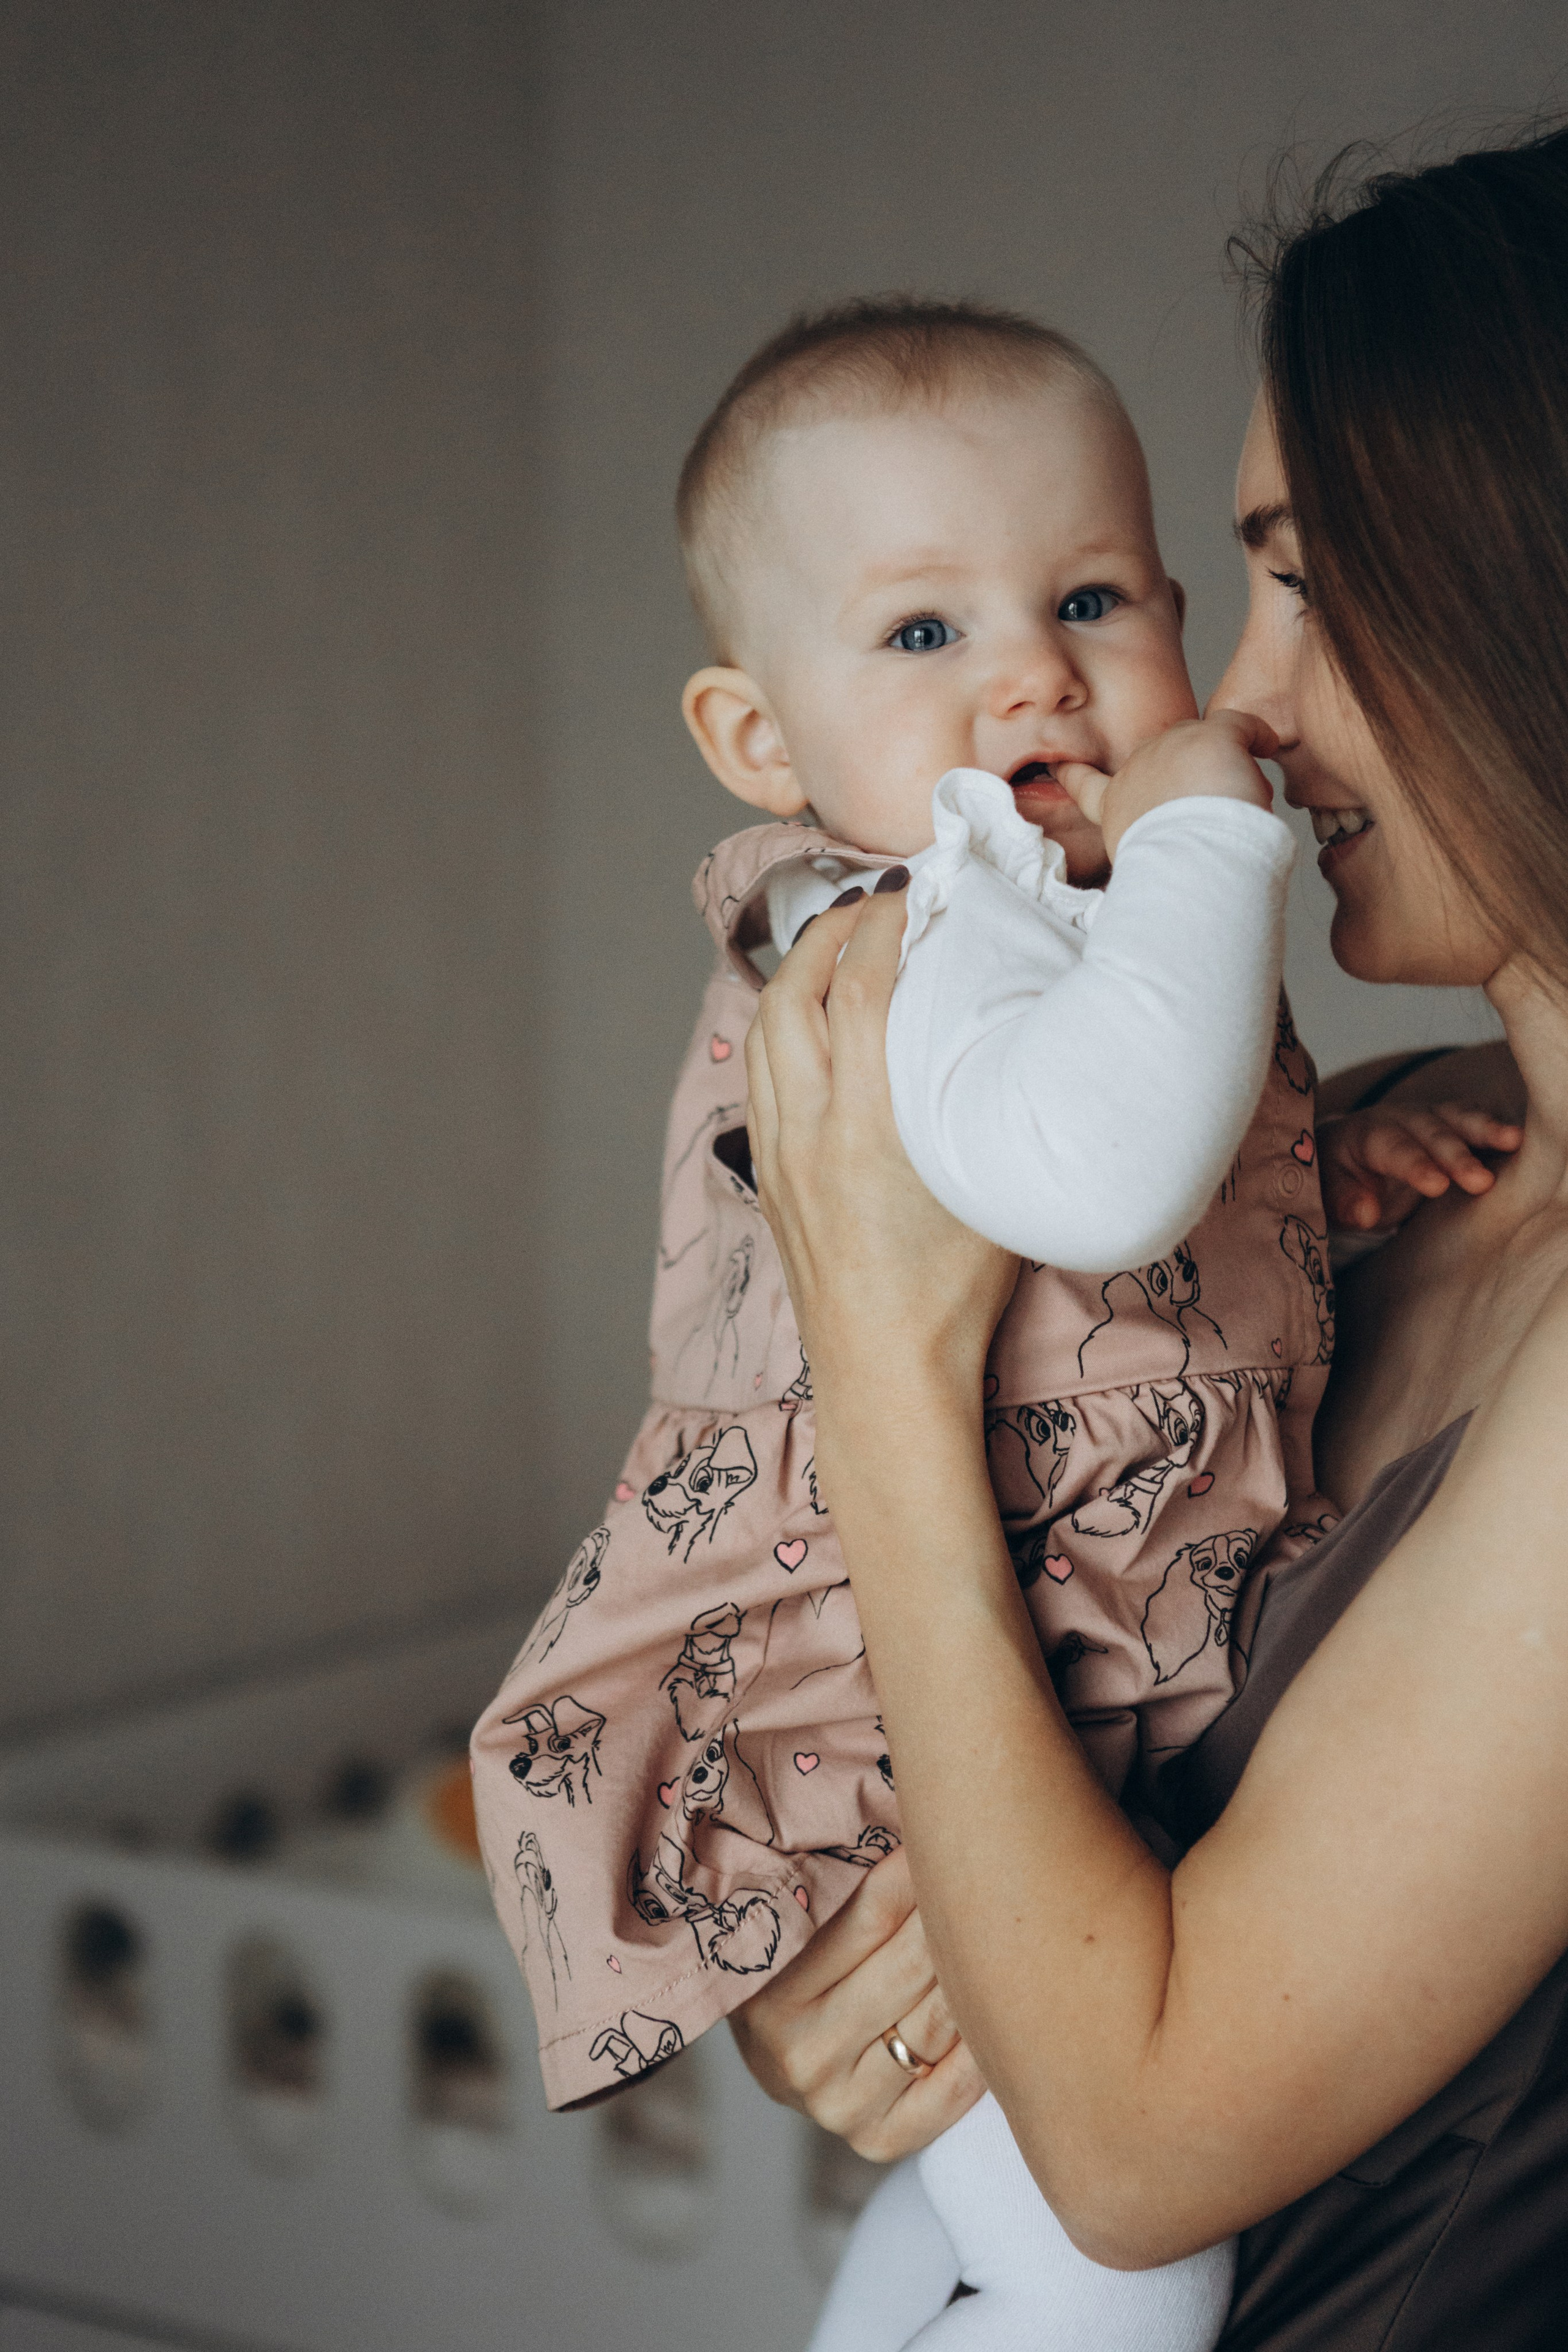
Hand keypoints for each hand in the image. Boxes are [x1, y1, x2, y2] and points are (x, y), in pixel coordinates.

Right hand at [729, 1848, 985, 2160]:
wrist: (778, 2061)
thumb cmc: (796, 1973)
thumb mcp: (796, 1929)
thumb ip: (844, 1888)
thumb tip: (920, 1820)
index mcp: (771, 1993)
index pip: (869, 1915)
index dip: (920, 1870)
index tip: (953, 1832)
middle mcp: (803, 2056)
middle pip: (913, 1964)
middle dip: (956, 1910)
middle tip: (998, 1866)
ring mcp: (842, 2106)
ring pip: (940, 2017)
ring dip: (979, 1964)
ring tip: (1011, 1920)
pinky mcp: (881, 2138)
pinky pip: (957, 2083)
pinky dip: (983, 2038)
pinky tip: (1001, 2000)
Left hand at [744, 889, 1018, 1419]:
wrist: (887, 1376)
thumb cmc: (955, 1295)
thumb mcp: (992, 1183)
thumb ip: (989, 1101)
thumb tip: (1011, 1026)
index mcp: (869, 1127)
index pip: (864, 987)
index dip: (885, 923)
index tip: (914, 892)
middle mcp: (809, 1131)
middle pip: (793, 993)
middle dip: (826, 933)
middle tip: (869, 906)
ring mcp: (779, 1155)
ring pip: (762, 1033)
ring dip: (795, 975)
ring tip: (836, 948)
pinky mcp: (768, 1178)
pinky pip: (758, 1078)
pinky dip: (780, 1030)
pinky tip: (812, 1024)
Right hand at [1054, 708, 1276, 862]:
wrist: (1188, 862)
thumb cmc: (1172, 878)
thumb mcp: (1146, 867)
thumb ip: (1154, 853)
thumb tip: (1179, 857)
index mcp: (1116, 809)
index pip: (1086, 788)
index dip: (1073, 776)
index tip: (1061, 767)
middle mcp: (1136, 773)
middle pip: (1165, 763)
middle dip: (1188, 785)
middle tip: (1211, 820)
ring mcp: (1171, 749)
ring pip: (1204, 749)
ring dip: (1225, 778)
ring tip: (1237, 813)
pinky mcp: (1210, 738)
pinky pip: (1240, 725)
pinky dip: (1258, 735)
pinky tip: (1267, 747)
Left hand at [1319, 1100, 1523, 1230]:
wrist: (1350, 1152)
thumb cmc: (1341, 1176)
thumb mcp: (1329, 1193)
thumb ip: (1343, 1202)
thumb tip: (1365, 1213)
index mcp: (1367, 1134)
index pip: (1394, 1148)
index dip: (1416, 1165)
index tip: (1437, 1185)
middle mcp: (1402, 1118)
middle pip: (1432, 1132)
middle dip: (1457, 1155)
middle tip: (1481, 1181)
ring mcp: (1432, 1117)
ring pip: (1461, 1118)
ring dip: (1487, 1129)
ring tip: (1516, 1141)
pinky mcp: (1456, 1124)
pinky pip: (1479, 1121)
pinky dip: (1499, 1129)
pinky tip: (1524, 1141)